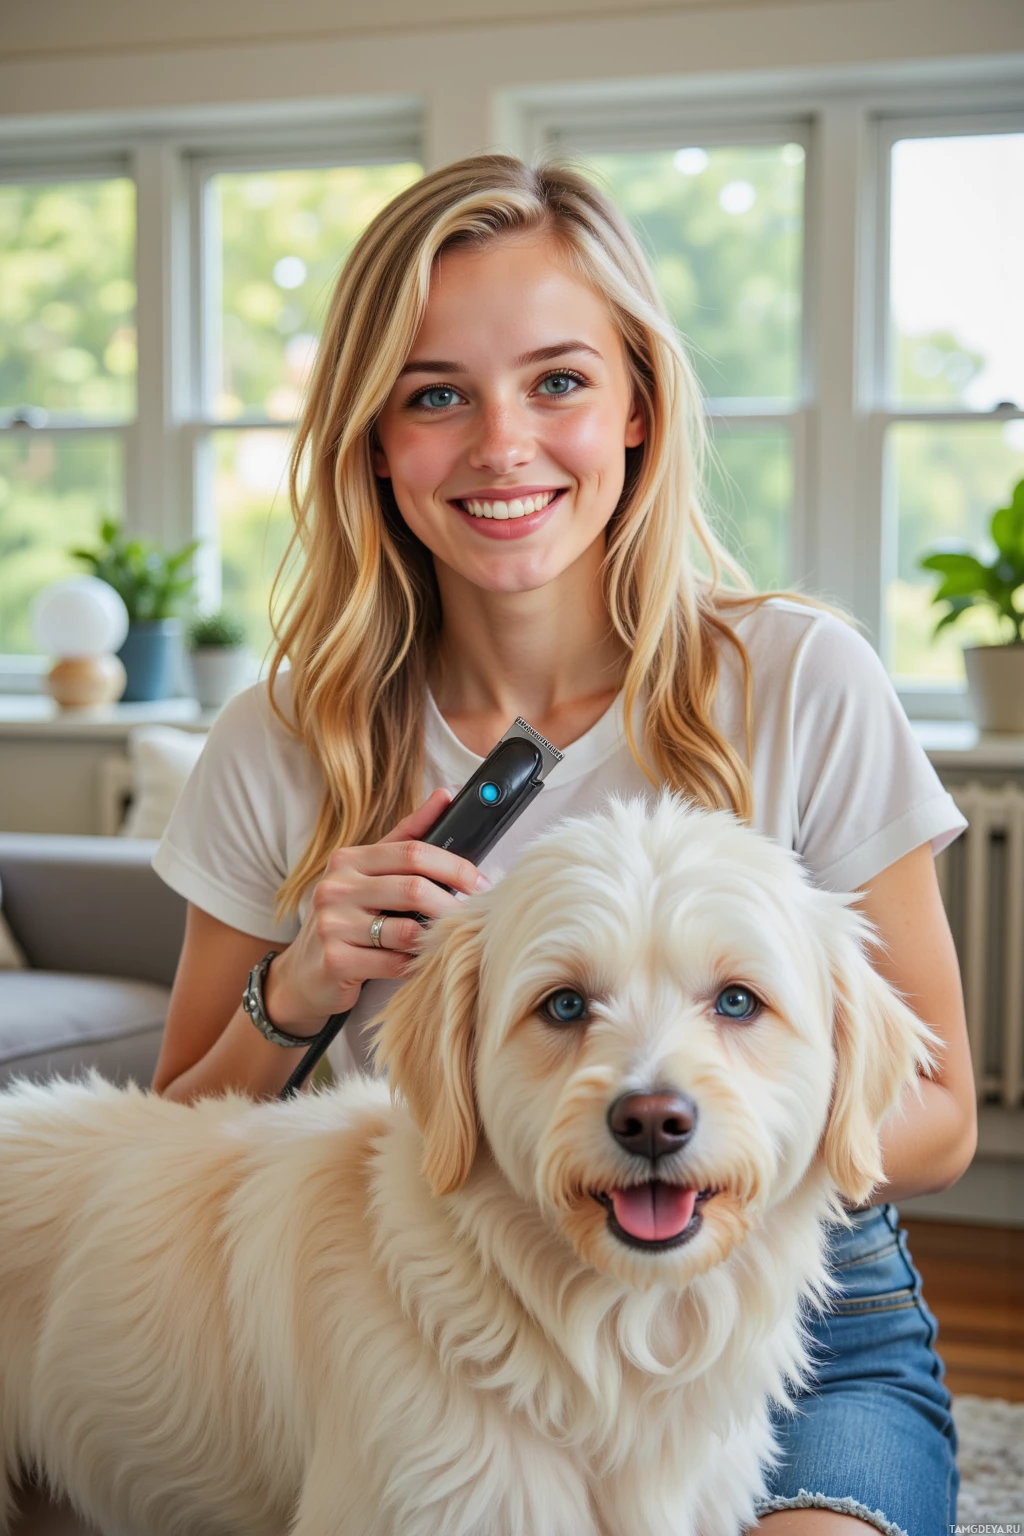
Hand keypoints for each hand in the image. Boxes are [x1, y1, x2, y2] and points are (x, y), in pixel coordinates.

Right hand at [263, 788, 488, 1031]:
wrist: (304, 975)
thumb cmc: (347, 920)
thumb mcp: (370, 874)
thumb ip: (408, 835)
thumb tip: (446, 794)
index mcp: (348, 860)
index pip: (413, 851)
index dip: (454, 866)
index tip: (480, 883)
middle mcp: (335, 887)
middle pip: (413, 888)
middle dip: (452, 904)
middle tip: (474, 916)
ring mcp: (332, 924)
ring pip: (407, 930)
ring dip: (436, 937)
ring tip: (448, 941)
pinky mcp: (335, 962)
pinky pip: (395, 963)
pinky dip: (416, 965)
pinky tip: (422, 964)